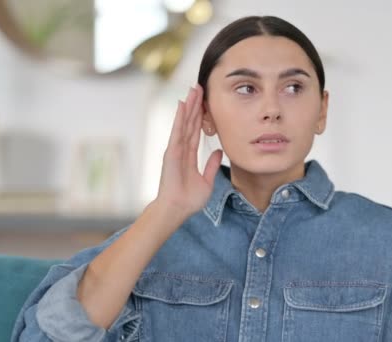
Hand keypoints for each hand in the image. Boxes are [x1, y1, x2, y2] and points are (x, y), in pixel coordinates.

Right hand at [154, 84, 222, 222]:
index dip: (200, 115)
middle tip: (199, 87)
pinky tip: (182, 105)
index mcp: (188, 155)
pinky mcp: (172, 152)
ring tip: (193, 89)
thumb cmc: (189, 199)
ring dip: (188, 105)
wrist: (177, 209)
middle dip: (194, 104)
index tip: (204, 101)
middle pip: (189, 122)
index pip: (195, 130)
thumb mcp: (207, 181)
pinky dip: (179, 118)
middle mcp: (181, 149)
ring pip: (183, 122)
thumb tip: (219, 152)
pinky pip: (177, 132)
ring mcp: (175, 149)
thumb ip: (212, 165)